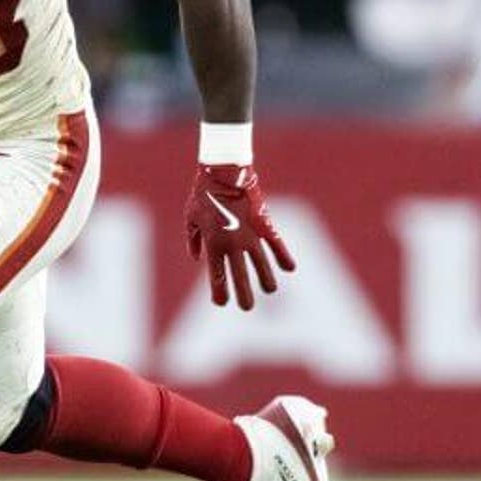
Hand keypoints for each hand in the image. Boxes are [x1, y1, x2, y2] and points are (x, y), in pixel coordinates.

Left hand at [184, 163, 294, 309]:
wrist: (224, 172)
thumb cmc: (202, 195)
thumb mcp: (190, 218)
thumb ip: (193, 240)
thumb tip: (197, 257)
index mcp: (213, 244)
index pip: (217, 277)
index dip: (220, 293)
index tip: (221, 302)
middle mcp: (233, 244)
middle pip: (240, 276)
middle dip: (244, 294)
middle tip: (247, 307)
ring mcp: (250, 235)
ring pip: (261, 264)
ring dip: (266, 279)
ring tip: (269, 291)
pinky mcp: (264, 224)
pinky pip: (276, 244)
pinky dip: (283, 256)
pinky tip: (289, 269)